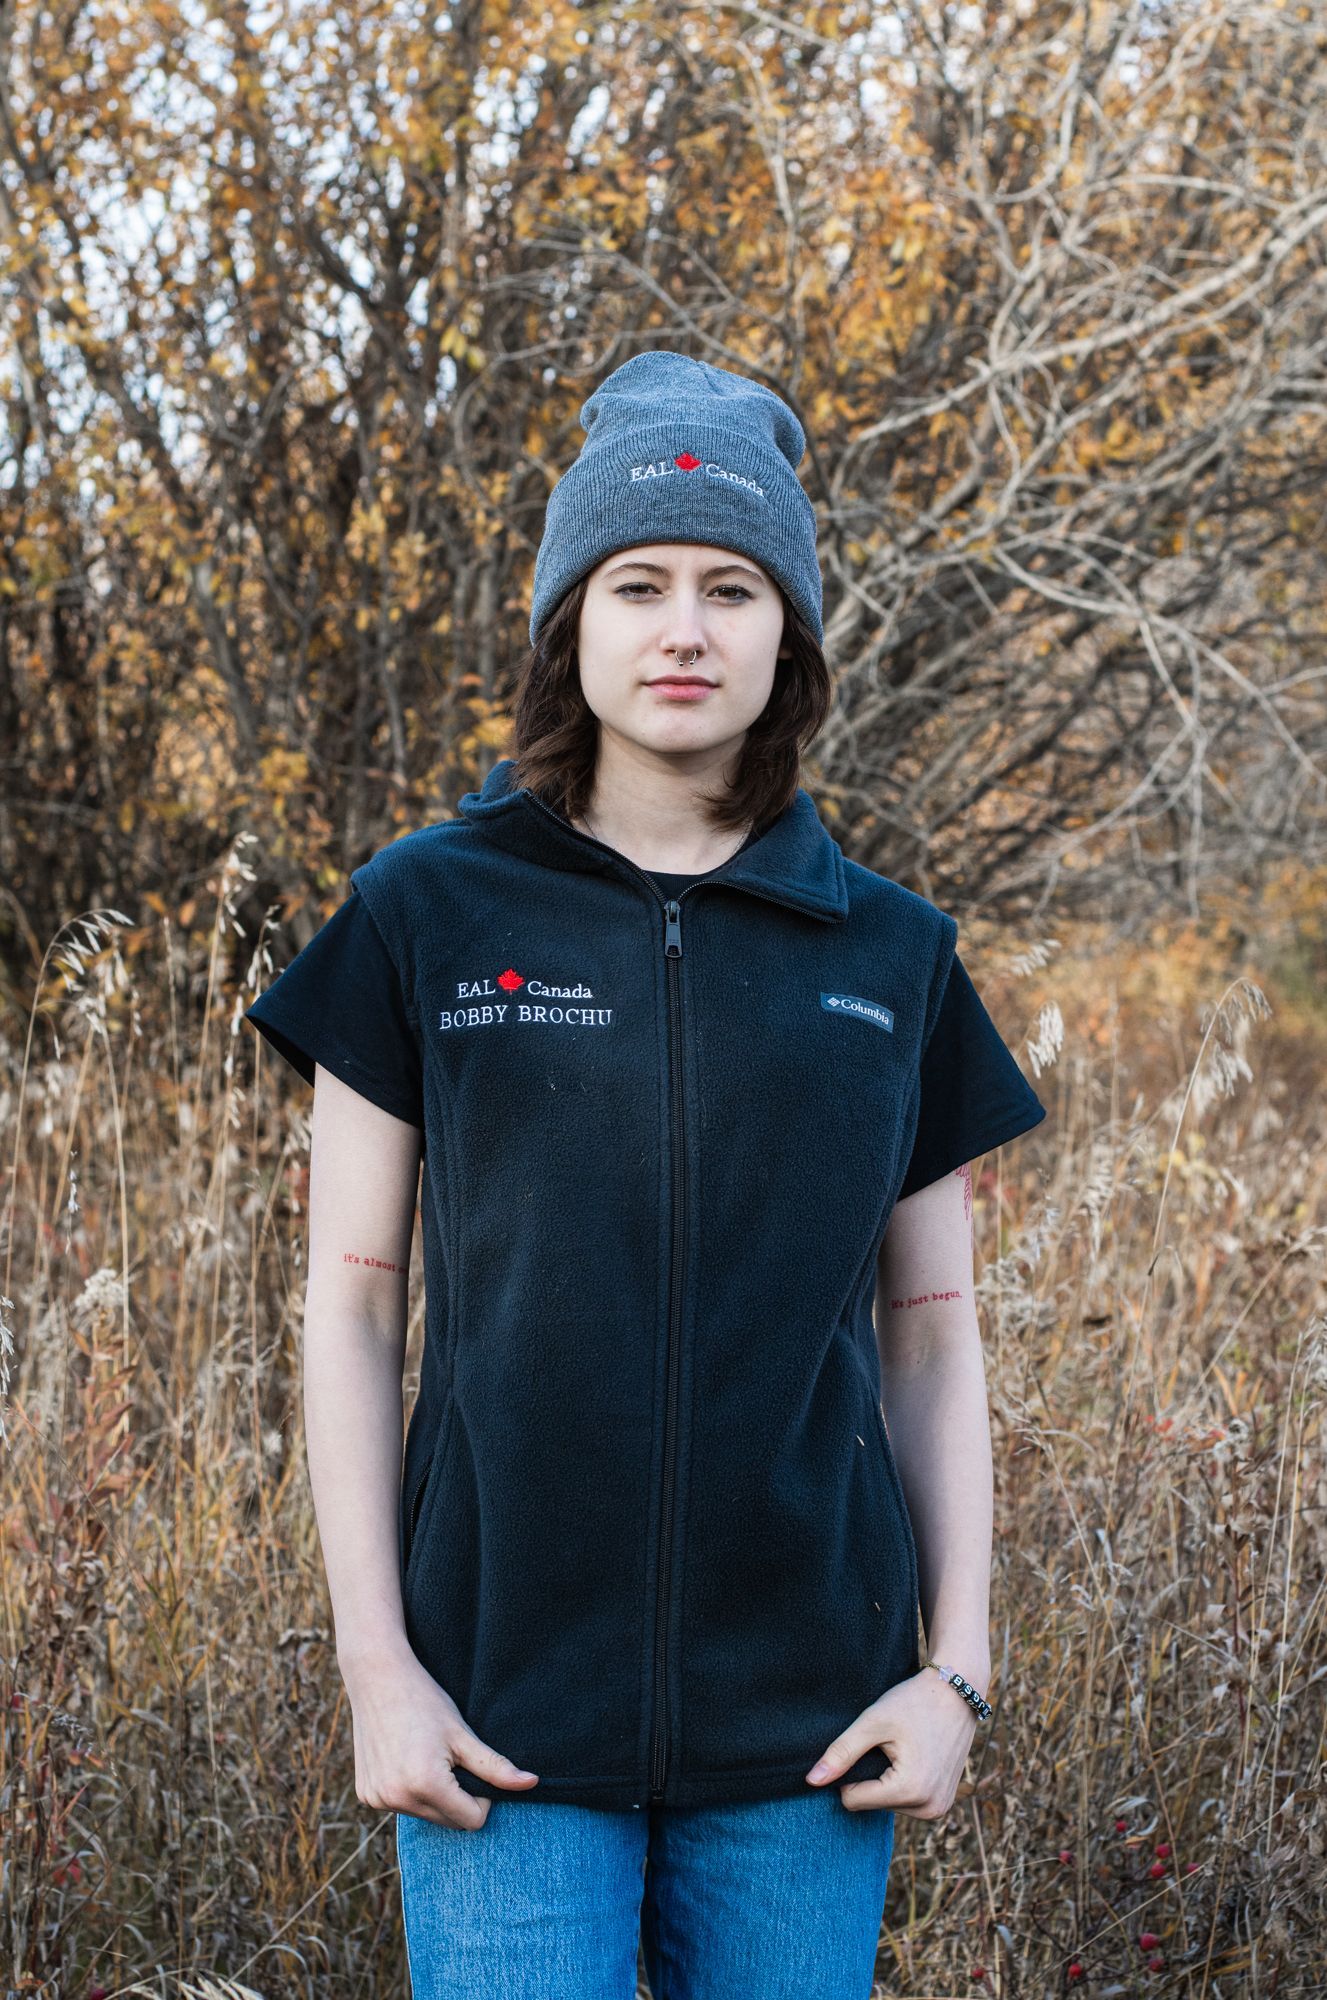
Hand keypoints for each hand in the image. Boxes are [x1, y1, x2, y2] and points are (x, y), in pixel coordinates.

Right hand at [343, 1643, 538, 1829]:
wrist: (377, 1677)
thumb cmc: (424, 1700)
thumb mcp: (462, 1734)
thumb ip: (496, 1767)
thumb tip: (533, 1784)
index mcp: (425, 1785)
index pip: (472, 1820)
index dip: (482, 1797)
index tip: (473, 1766)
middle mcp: (398, 1799)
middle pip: (448, 1822)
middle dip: (458, 1797)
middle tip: (450, 1758)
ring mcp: (378, 1799)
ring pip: (426, 1816)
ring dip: (434, 1796)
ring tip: (426, 1755)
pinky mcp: (366, 1795)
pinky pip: (402, 1807)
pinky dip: (410, 1791)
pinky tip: (405, 1759)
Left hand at [805, 1666, 981, 1815]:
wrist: (958, 1691)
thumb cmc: (914, 1701)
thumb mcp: (873, 1722)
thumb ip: (842, 1753)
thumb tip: (811, 1781)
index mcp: (910, 1790)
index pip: (852, 1800)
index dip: (849, 1771)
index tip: (865, 1745)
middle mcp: (928, 1809)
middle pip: (870, 1804)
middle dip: (871, 1776)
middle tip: (888, 1744)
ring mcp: (938, 1810)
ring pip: (886, 1804)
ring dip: (886, 1780)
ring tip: (902, 1748)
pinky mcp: (942, 1805)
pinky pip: (904, 1803)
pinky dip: (901, 1783)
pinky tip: (913, 1757)